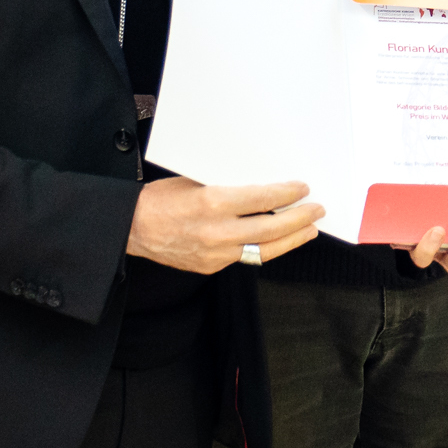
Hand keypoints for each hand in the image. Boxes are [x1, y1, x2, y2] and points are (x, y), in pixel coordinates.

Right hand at [126, 176, 321, 274]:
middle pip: (270, 228)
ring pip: (263, 250)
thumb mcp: (196, 180)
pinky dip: (265, 248)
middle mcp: (216, 231)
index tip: (302, 189)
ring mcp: (215, 253)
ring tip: (309, 230)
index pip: (263, 199)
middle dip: (299, 219)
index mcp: (212, 203)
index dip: (287, 194)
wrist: (131, 228)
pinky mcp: (211, 267)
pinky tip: (277, 241)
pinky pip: (245, 258)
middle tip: (316, 210)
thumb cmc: (161, 199)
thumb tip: (263, 184)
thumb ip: (229, 186)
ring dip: (290, 240)